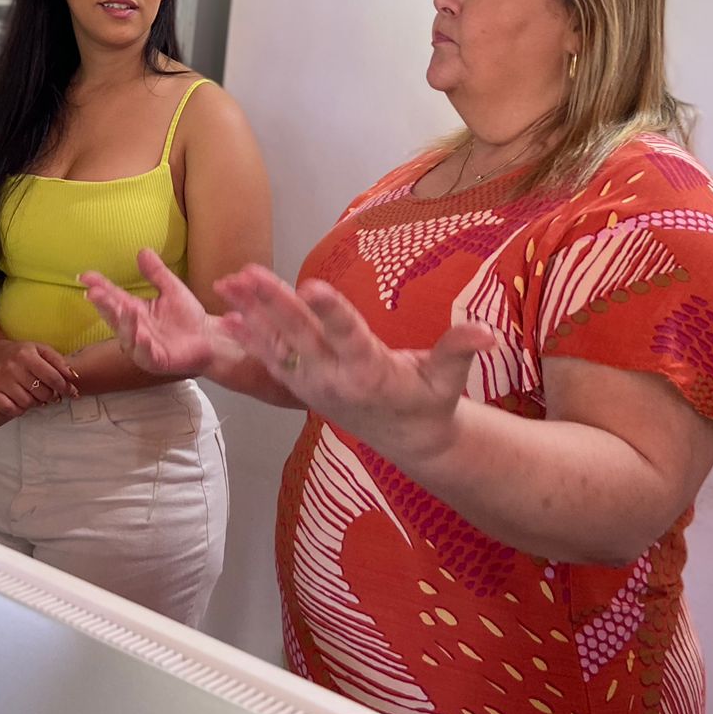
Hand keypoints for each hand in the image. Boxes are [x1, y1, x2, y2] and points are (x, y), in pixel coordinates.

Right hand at [0, 339, 77, 417]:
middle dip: (51, 396)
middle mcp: (12, 367)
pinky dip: (20, 409)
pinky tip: (22, 402)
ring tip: (36, 396)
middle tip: (52, 395)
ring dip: (36, 403)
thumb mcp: (40, 350)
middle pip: (41, 392)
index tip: (70, 392)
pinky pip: (11, 410)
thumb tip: (74, 377)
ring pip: (27, 403)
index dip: (65, 388)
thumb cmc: (21, 354)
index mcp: (26, 354)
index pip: (52, 377)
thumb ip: (59, 362)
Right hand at [81, 250, 240, 376]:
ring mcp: (142, 346)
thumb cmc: (187, 316)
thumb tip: (142, 250)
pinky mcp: (156, 361)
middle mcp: (133, 328)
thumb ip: (156, 273)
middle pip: (115, 316)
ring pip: (127, 336)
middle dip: (104, 305)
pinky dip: (142, 346)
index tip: (85, 276)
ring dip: (125, 323)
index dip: (99, 286)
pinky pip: (146, 355)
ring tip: (125, 309)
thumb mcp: (171, 289)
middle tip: (94, 292)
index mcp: (134, 310)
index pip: (112, 297)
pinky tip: (141, 336)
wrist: (209, 338)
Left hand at [212, 265, 497, 457]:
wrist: (407, 440)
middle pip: (300, 337)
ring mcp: (312, 385)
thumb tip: (486, 332)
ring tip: (226, 283)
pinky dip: (247, 337)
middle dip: (273, 304)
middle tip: (249, 273)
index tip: (312, 286)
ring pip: (276, 346)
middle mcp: (335, 380)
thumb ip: (460, 350)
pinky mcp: (299, 386)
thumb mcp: (447, 378)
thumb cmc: (429, 401)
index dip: (331, 313)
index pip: (349, 338)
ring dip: (249, 314)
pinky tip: (226, 311)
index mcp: (371, 373)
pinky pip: (268, 360)